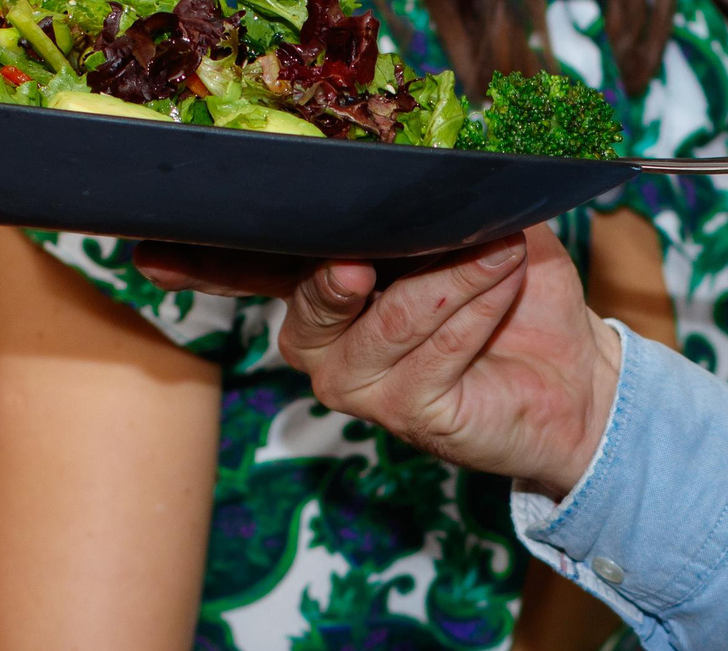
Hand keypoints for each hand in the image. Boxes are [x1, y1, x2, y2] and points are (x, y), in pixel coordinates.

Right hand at [136, 225, 619, 496]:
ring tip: (499, 251)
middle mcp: (326, 342)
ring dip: (448, 277)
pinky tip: (504, 284)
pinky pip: (432, 348)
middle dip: (347, 264)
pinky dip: (474, 307)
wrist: (578, 377)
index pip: (254, 265)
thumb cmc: (514, 293)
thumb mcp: (467, 223)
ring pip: (383, 318)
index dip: (202, 258)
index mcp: (324, 286)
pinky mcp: (408, 416)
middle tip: (370, 252)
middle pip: (307, 295)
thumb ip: (422, 197)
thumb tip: (406, 158)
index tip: (149, 247)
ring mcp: (360, 385)